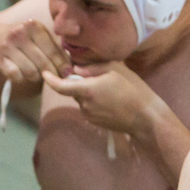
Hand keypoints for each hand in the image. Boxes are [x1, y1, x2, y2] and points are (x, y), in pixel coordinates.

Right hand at [0, 18, 67, 84]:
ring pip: (30, 72)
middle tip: (54, 78)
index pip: (53, 51)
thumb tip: (70, 70)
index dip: (62, 65)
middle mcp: (19, 32)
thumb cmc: (29, 41)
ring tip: (37, 73)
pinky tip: (23, 74)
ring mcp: (7, 46)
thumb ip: (57, 50)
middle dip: (51, 74)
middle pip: (42, 63)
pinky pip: (17, 76)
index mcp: (34, 25)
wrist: (0, 38)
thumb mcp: (42, 38)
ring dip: (36, 77)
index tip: (68, 74)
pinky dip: (22, 79)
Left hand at [42, 62, 164, 138]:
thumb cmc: (133, 90)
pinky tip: (111, 99)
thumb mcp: (115, 70)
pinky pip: (88, 107)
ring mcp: (89, 115)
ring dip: (89, 92)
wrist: (145, 117)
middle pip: (74, 90)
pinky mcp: (94, 122)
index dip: (50, 80)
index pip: (61, 86)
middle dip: (81, 82)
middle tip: (99, 76)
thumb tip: (75, 69)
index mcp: (88, 90)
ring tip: (111, 89)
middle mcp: (84, 105)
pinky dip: (94, 101)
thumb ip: (92, 68)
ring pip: (82, 99)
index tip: (44, 73)